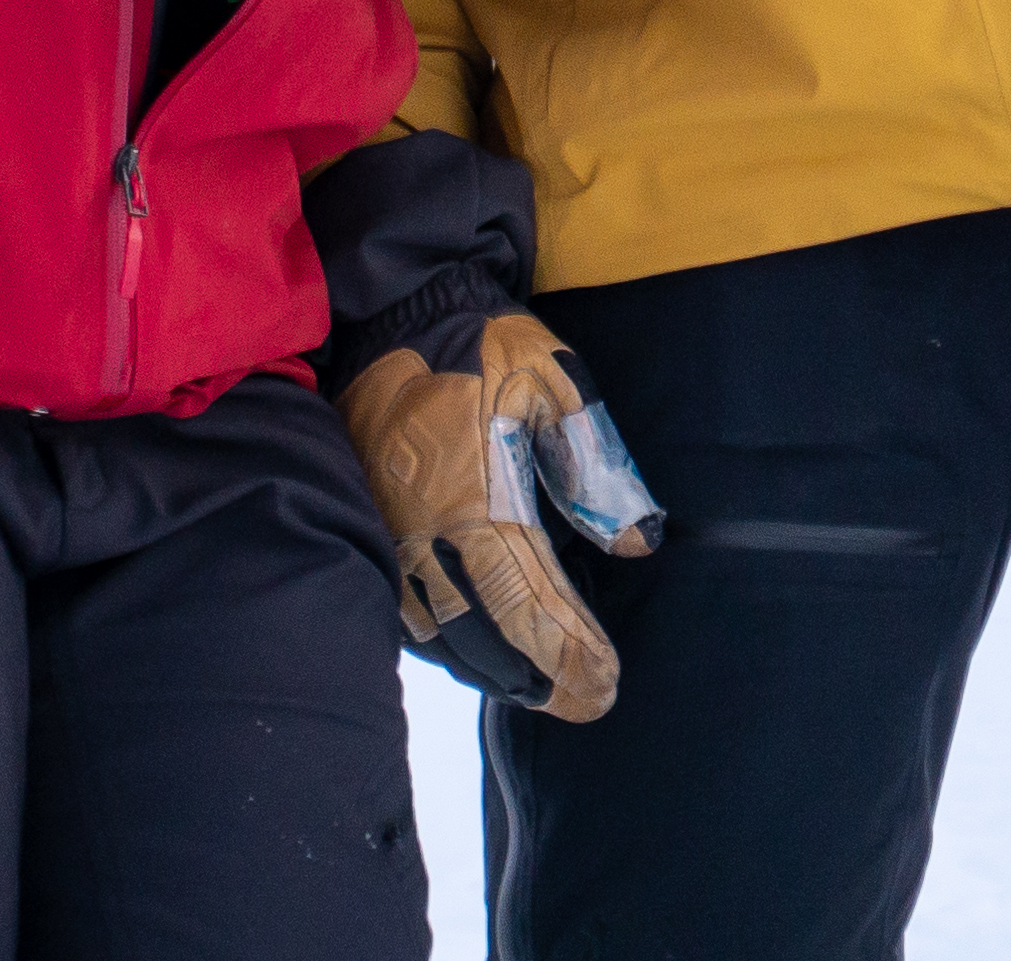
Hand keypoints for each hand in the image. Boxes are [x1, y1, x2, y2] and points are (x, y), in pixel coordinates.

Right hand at [336, 308, 665, 721]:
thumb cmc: (481, 340)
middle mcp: (424, 530)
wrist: (392, 308)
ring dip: (491, 669)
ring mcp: (390, 533)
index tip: (605, 684)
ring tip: (541, 692)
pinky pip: (406, 607)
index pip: (526, 599)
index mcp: (473, 497)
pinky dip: (445, 642)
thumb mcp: (555, 378)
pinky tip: (476, 653)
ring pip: (440, 630)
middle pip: (482, 633)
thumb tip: (639, 539)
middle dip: (537, 677)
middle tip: (584, 703)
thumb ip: (597, 461)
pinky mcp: (371, 525)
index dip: (567, 651)